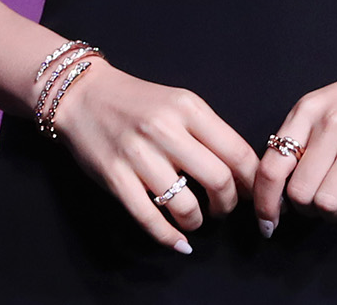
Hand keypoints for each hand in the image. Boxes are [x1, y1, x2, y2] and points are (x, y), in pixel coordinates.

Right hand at [53, 59, 261, 252]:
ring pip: (185, 205)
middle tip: (223, 208)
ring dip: (197, 222)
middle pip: (218, 180)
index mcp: (188, 107)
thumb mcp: (179, 103)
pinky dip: (169, 238)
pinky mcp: (115, 176)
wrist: (84, 94)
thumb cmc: (138, 101)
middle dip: (228, 204)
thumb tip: (241, 171)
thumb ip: (208, 131)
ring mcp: (139, 154)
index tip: (252, 193)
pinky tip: (178, 242)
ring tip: (195, 219)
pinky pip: (149, 218)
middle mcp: (166, 129)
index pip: (236, 151)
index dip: (250, 181)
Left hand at [253, 32, 336, 233]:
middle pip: (299, 193)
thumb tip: (278, 186)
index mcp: (308, 110)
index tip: (268, 220)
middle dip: (306, 209)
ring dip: (332, 215)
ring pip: (327, 203)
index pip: (272, 166)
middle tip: (318, 204)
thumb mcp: (325, 103)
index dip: (265, 202)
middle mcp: (331, 124)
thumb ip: (301, 136)